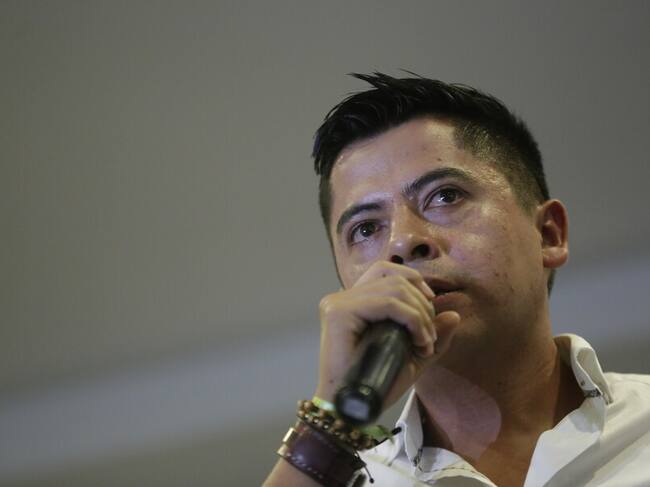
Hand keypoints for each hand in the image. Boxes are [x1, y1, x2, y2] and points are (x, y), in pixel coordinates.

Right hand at [314, 261, 460, 409]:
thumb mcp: (412, 358)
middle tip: (429, 337)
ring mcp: (338, 303)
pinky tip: (418, 341)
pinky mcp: (338, 313)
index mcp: (354, 301)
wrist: (351, 411)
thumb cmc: (377, 386)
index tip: (431, 311)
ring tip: (425, 342)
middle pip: (393, 276)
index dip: (413, 281)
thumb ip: (431, 336)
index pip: (385, 270)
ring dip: (420, 314)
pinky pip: (386, 303)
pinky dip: (411, 319)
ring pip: (393, 288)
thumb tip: (454, 314)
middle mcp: (342, 297)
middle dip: (422, 303)